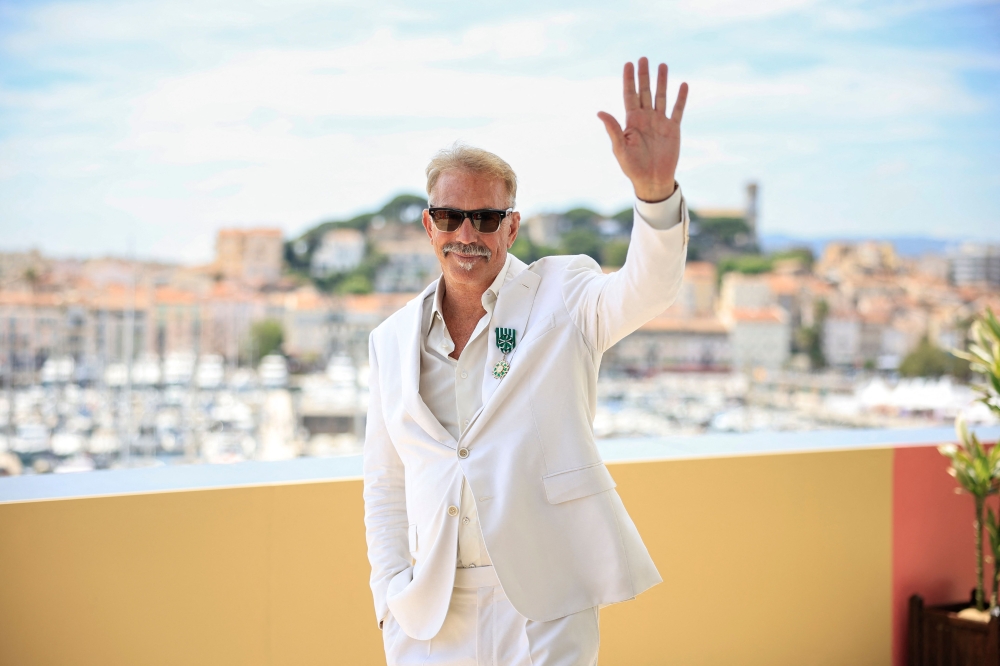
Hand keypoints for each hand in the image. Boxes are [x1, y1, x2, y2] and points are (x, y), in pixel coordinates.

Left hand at [598, 58, 688, 201]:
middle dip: (644, 76)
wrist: (652, 180)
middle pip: (644, 92)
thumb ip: (613, 129)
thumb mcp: (620, 148)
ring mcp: (660, 122)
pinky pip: (677, 110)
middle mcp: (645, 118)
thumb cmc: (632, 167)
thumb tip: (600, 112)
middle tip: (643, 58)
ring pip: (661, 97)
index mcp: (631, 121)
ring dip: (662, 82)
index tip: (628, 64)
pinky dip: (681, 98)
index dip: (629, 80)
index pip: (629, 95)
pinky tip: (683, 85)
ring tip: (662, 65)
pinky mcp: (673, 129)